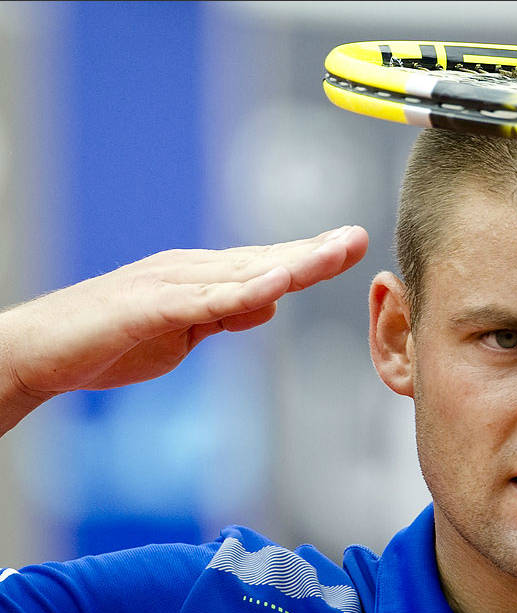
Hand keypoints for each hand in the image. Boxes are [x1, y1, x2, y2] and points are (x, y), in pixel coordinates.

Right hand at [0, 226, 367, 408]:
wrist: (40, 353)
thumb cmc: (108, 342)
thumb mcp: (183, 333)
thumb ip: (224, 315)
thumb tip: (269, 302)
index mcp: (201, 279)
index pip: (266, 266)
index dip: (310, 258)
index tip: (351, 247)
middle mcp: (190, 271)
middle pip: (264, 259)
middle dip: (314, 250)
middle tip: (359, 238)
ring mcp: (169, 283)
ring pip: (243, 271)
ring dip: (292, 261)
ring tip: (334, 252)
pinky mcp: (149, 306)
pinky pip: (204, 299)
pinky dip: (242, 291)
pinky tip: (277, 283)